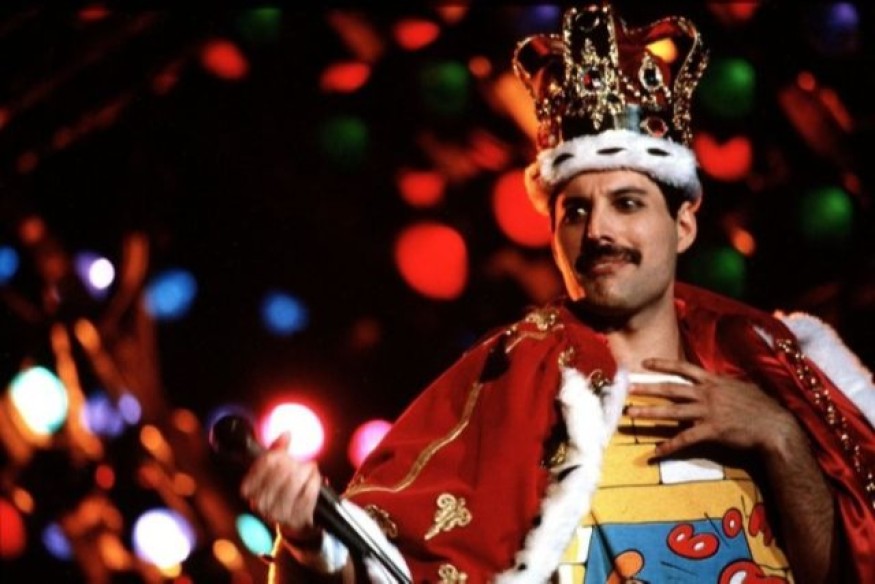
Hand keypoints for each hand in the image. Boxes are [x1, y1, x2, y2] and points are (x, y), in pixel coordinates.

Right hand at [240, 432, 323, 543]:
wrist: (292, 519)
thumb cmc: (281, 488)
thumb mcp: (275, 469)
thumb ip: (278, 450)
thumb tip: (287, 434)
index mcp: (250, 490)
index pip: (263, 465)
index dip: (276, 455)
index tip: (284, 455)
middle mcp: (260, 504)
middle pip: (280, 473)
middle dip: (293, 463)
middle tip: (301, 462)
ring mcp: (278, 514)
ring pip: (294, 484)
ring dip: (306, 471)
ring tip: (310, 467)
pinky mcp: (296, 519)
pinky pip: (308, 495)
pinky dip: (314, 482)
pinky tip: (316, 476)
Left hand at [625, 358, 802, 459]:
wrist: (775, 427)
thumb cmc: (762, 407)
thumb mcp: (743, 387)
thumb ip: (724, 383)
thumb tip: (715, 379)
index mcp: (714, 381)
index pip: (683, 368)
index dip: (663, 364)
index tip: (645, 363)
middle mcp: (707, 394)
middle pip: (671, 389)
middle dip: (648, 388)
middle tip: (628, 388)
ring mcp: (708, 412)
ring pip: (672, 412)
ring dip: (649, 413)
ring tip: (631, 414)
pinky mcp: (711, 431)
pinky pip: (685, 439)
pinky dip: (669, 446)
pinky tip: (656, 451)